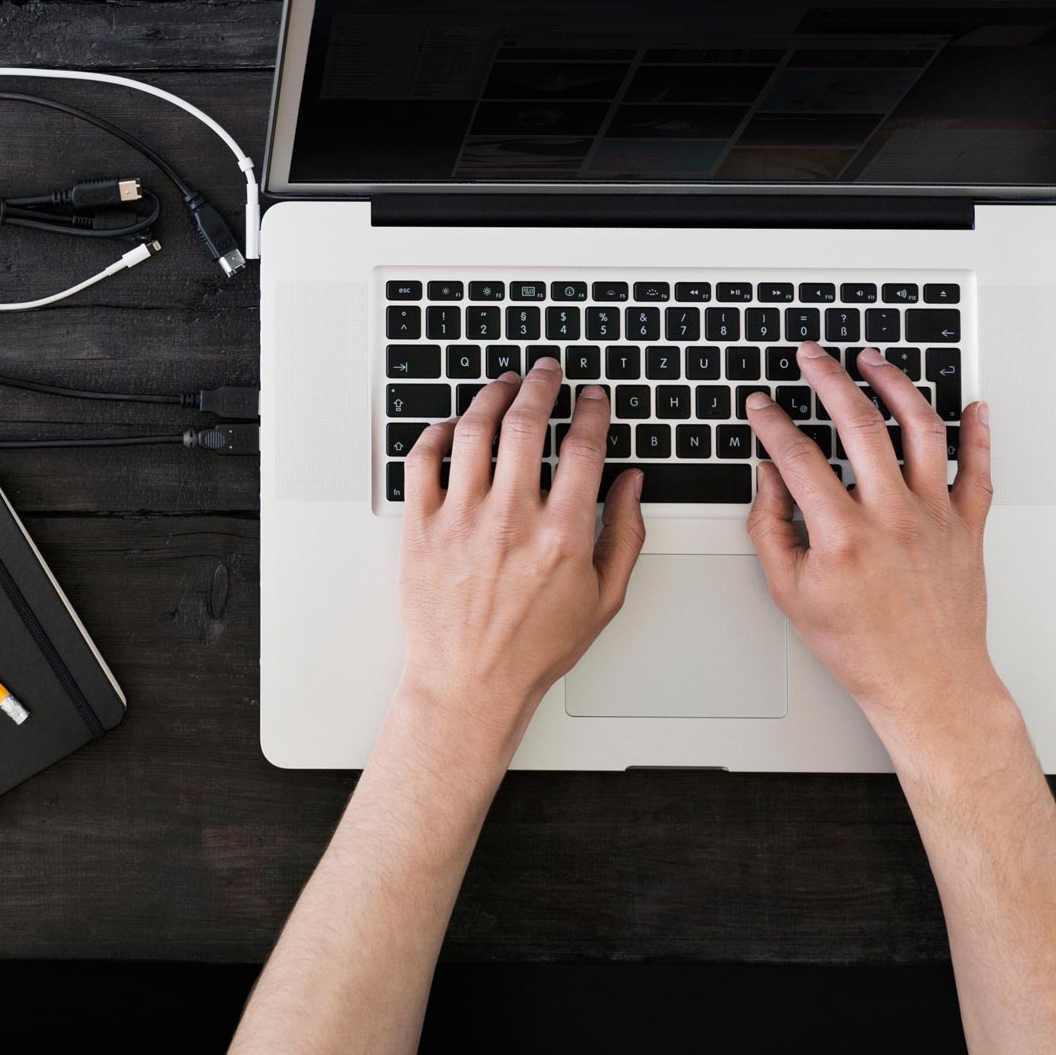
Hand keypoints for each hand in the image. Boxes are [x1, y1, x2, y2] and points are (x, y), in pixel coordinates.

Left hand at [397, 361, 645, 758]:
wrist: (469, 685)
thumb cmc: (534, 649)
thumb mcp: (604, 600)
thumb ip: (626, 535)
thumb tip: (633, 483)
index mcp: (562, 534)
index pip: (583, 447)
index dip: (592, 410)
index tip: (592, 396)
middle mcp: (512, 517)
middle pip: (526, 422)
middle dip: (541, 384)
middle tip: (546, 370)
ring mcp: (462, 517)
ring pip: (473, 430)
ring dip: (491, 396)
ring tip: (503, 384)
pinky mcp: (422, 526)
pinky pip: (422, 459)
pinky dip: (436, 431)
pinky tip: (452, 424)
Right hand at [744, 344, 1002, 758]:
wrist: (929, 684)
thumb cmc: (861, 647)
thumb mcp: (791, 593)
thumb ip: (771, 528)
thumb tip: (769, 478)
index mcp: (842, 536)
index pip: (797, 456)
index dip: (772, 423)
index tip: (761, 405)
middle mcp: (892, 517)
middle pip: (858, 423)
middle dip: (828, 378)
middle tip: (812, 357)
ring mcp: (935, 517)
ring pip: (920, 429)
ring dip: (895, 384)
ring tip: (874, 361)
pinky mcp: (968, 526)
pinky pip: (978, 468)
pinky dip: (979, 432)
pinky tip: (973, 404)